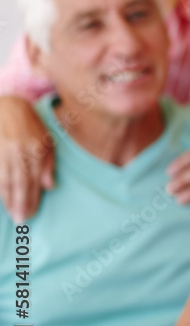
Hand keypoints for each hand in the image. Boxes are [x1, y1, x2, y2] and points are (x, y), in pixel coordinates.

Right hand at [0, 96, 53, 221]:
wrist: (6, 106)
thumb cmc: (29, 124)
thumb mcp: (47, 141)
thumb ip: (48, 164)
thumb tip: (49, 187)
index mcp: (36, 150)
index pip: (34, 180)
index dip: (32, 198)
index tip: (31, 213)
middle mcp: (19, 152)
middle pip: (19, 182)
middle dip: (20, 203)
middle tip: (21, 219)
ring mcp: (3, 151)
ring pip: (5, 179)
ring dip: (8, 198)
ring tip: (11, 213)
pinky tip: (0, 196)